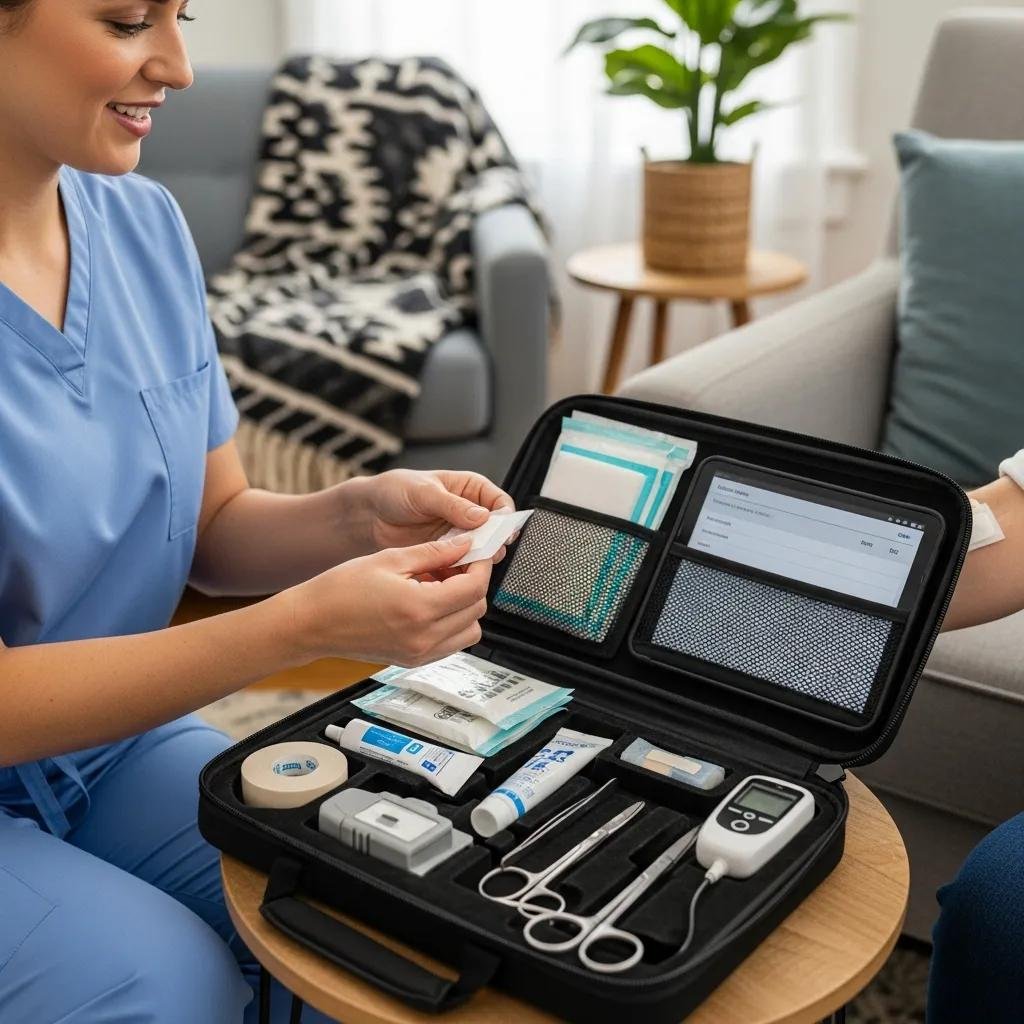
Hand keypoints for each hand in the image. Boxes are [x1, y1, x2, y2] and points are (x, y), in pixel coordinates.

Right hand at [285, 534, 490, 664]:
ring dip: (466, 606)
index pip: (474, 588)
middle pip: (477, 610)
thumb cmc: (339, 591)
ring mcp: (420, 653)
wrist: (311, 623)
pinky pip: (451, 643)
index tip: (476, 552)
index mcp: (419, 608)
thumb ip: (433, 553)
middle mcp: (424, 637)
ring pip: (470, 631)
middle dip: (474, 584)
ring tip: (443, 586)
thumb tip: (464, 545)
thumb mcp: (389, 559)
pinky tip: (431, 604)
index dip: (480, 566)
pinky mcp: (413, 661)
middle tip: (457, 565)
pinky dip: (452, 624)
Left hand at [363, 469, 515, 569]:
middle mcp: (469, 513)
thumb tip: (482, 517)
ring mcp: (459, 535)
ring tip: (467, 563)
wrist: (369, 514)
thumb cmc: (394, 491)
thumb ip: (453, 505)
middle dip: (493, 543)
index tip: (501, 532)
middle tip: (486, 552)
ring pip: (481, 550)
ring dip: (477, 559)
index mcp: (470, 489)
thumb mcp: (424, 493)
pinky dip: (460, 571)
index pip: (500, 503)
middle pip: (495, 531)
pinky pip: (462, 564)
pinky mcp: (447, 554)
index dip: (505, 518)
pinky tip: (452, 572)